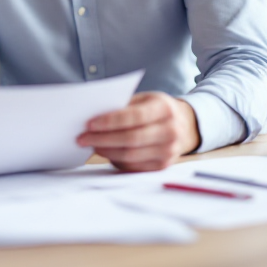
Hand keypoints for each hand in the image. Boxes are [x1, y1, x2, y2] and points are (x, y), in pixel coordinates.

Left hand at [76, 93, 200, 171]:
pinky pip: (134, 166)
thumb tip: (93, 116)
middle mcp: (171, 130)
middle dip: (102, 139)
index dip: (110, 121)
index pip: (134, 117)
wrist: (184, 125)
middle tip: (82, 138)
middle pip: (131, 139)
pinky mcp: (162, 165)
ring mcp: (169, 151)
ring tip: (91, 145)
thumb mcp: (145, 99)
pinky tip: (105, 152)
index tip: (89, 124)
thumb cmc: (156, 109)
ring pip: (130, 155)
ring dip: (106, 151)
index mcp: (165, 108)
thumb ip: (124, 106)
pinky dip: (116, 160)